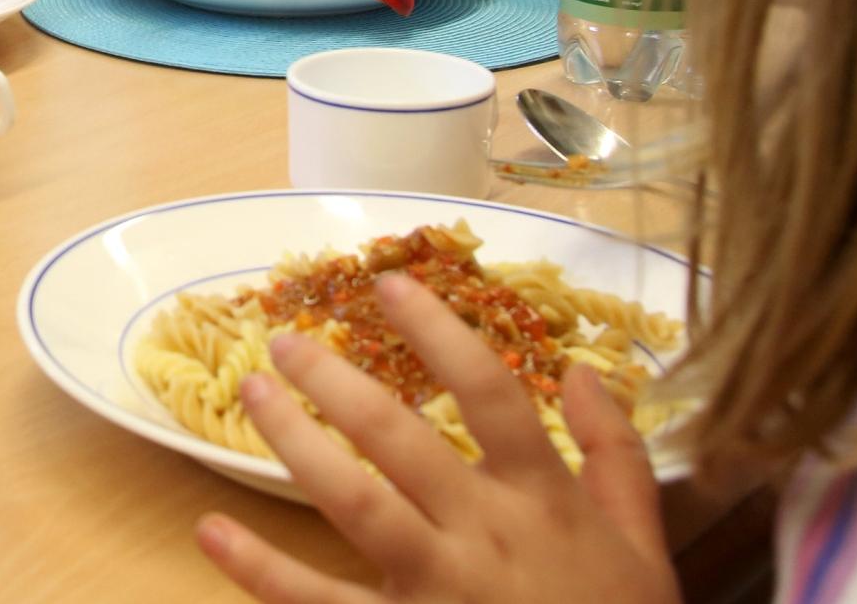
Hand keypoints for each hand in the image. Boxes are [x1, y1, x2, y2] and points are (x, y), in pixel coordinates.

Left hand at [198, 274, 678, 603]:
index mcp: (542, 500)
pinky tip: (212, 532)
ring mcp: (438, 586)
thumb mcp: (644, 546)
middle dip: (335, 380)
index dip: (439, 331)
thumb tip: (586, 372)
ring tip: (252, 393)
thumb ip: (618, 457)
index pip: (490, 393)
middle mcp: (485, 534)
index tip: (390, 284)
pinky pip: (321, 602)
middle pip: (399, 437)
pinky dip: (262, 571)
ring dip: (295, 442)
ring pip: (354, 501)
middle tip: (283, 339)